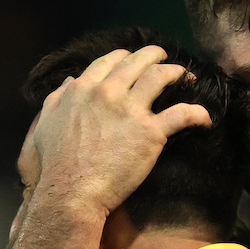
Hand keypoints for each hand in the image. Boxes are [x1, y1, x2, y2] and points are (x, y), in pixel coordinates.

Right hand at [27, 46, 212, 223]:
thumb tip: (70, 83)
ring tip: (186, 75)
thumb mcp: (44, 123)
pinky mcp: (151, 132)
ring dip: (176, 72)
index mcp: (83, 89)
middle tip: (164, 59)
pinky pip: (182, 114)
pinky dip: (197, 113)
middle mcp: (108, 92)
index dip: (124, 57)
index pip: (109, 62)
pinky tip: (204, 118)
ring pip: (161, 77)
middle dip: (154, 56)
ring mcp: (131, 110)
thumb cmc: (55, 164)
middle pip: (137, 62)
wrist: (72, 192)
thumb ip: (57, 99)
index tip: (133, 60)